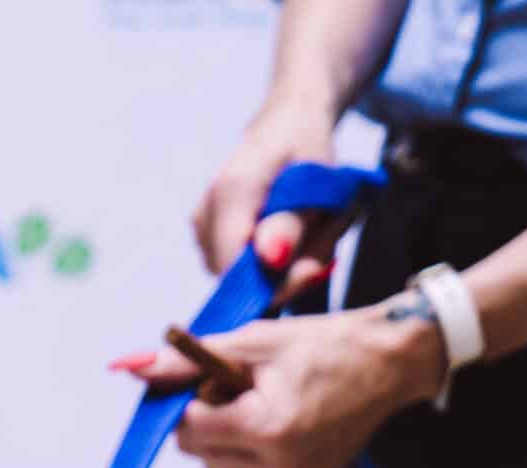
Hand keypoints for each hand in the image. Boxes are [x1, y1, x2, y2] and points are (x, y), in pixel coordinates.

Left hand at [122, 302, 444, 467]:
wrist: (391, 363)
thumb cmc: (322, 343)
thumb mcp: (252, 342)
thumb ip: (186, 360)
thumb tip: (129, 368)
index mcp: (267, 428)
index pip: (186, 429)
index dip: (189, 400)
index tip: (209, 375)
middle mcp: (281, 467)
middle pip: (198, 452)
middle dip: (205, 417)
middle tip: (242, 385)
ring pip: (220, 467)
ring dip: (227, 435)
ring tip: (267, 402)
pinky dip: (253, 449)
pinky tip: (285, 423)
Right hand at [193, 104, 341, 301]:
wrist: (288, 122)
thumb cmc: (308, 148)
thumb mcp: (316, 181)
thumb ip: (292, 222)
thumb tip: (270, 260)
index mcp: (231, 192)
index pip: (235, 270)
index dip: (275, 284)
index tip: (316, 268)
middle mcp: (206, 213)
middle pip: (239, 280)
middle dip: (287, 274)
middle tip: (325, 239)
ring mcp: (202, 228)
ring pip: (242, 278)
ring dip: (285, 267)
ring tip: (310, 229)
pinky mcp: (207, 237)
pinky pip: (240, 269)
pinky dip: (273, 261)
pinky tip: (291, 233)